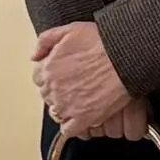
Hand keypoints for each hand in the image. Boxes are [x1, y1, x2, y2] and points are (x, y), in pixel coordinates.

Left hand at [30, 19, 143, 140]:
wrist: (125, 57)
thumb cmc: (102, 42)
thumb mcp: (68, 30)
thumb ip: (45, 41)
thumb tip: (35, 56)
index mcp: (48, 68)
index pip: (39, 78)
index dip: (51, 76)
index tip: (61, 75)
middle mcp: (54, 89)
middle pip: (47, 95)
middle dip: (58, 91)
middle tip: (74, 86)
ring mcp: (68, 105)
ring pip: (56, 113)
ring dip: (64, 108)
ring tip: (79, 100)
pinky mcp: (84, 118)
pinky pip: (69, 130)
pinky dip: (72, 126)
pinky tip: (80, 119)